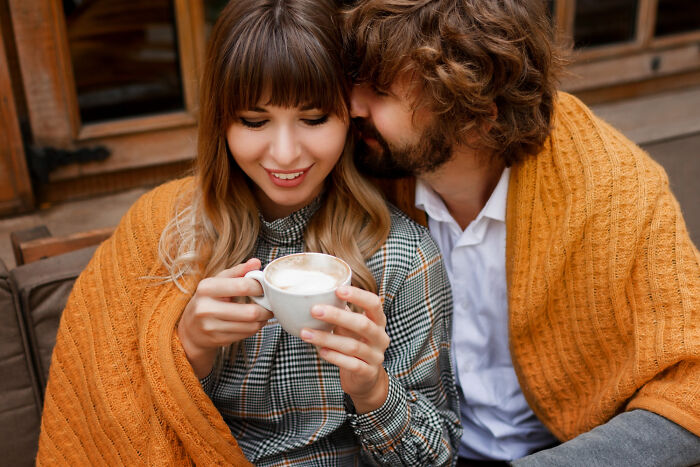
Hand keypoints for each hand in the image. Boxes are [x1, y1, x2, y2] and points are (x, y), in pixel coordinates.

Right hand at [178, 258, 272, 377]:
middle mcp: (206, 308)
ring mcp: (211, 327)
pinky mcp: (217, 340)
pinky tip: (253, 321)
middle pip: (250, 311)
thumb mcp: (218, 281)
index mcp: (207, 288)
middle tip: (270, 303)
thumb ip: (238, 271)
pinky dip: (255, 327)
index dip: (260, 287)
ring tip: (263, 312)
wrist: (190, 329)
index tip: (266, 287)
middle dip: (266, 308)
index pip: (243, 286)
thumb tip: (256, 262)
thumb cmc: (208, 300)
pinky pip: (246, 334)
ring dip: (262, 319)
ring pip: (251, 325)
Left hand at [299, 286, 390, 413]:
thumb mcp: (351, 327)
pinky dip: (335, 357)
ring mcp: (376, 356)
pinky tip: (321, 351)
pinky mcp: (368, 372)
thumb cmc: (356, 344)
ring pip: (352, 346)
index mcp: (378, 321)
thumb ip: (342, 313)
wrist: (366, 378)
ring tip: (306, 333)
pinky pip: (351, 364)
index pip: (373, 304)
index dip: (358, 295)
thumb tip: (319, 294)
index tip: (338, 290)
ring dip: (327, 338)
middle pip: (362, 324)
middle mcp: (380, 337)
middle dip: (337, 316)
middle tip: (314, 310)